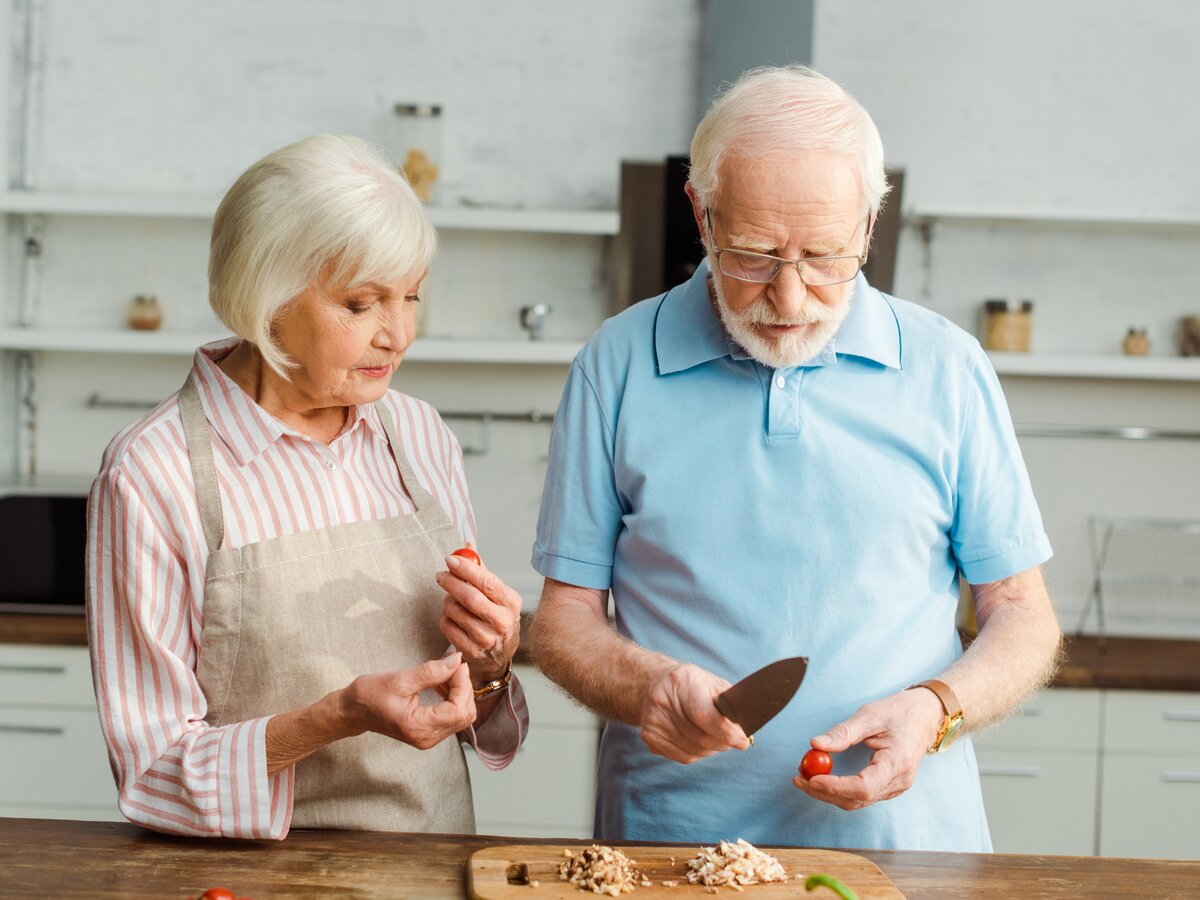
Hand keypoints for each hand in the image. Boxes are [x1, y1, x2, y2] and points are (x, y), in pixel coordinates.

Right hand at [338, 653, 476, 749]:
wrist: (353, 711)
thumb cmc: (370, 695)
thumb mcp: (401, 679)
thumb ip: (432, 671)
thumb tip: (456, 661)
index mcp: (418, 727)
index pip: (459, 709)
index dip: (463, 684)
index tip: (457, 664)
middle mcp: (427, 738)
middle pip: (465, 715)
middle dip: (464, 688)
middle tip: (452, 666)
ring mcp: (428, 738)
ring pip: (462, 716)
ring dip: (459, 692)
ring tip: (445, 673)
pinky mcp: (428, 733)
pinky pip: (452, 717)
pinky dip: (453, 699)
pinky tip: (441, 684)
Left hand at [437, 551, 521, 684]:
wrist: (500, 654)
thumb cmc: (497, 616)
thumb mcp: (498, 594)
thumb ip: (482, 571)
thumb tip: (466, 546)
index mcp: (511, 602)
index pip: (487, 582)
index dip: (467, 569)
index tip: (450, 560)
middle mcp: (502, 622)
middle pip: (470, 597)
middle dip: (451, 582)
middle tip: (441, 575)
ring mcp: (486, 638)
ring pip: (455, 611)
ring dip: (447, 600)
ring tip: (450, 597)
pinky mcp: (471, 650)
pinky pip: (447, 626)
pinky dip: (444, 615)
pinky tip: (451, 614)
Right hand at [640, 663, 750, 763]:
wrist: (656, 685)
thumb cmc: (692, 684)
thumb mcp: (712, 683)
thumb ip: (730, 704)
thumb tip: (746, 728)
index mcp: (681, 682)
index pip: (704, 716)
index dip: (726, 733)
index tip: (743, 742)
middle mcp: (662, 701)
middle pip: (700, 737)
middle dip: (723, 743)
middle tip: (736, 741)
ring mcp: (653, 720)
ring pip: (694, 750)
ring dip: (712, 749)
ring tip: (719, 740)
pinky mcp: (649, 737)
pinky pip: (683, 756)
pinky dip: (698, 753)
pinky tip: (701, 742)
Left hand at [791, 686, 943, 809]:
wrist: (926, 716)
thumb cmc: (900, 712)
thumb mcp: (870, 715)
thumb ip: (843, 732)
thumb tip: (815, 745)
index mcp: (897, 763)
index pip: (863, 787)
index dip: (835, 787)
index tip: (811, 778)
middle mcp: (899, 781)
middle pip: (857, 799)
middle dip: (824, 792)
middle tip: (798, 778)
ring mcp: (896, 787)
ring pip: (858, 801)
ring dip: (829, 793)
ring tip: (805, 776)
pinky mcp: (890, 786)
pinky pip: (862, 795)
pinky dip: (840, 790)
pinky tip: (824, 778)